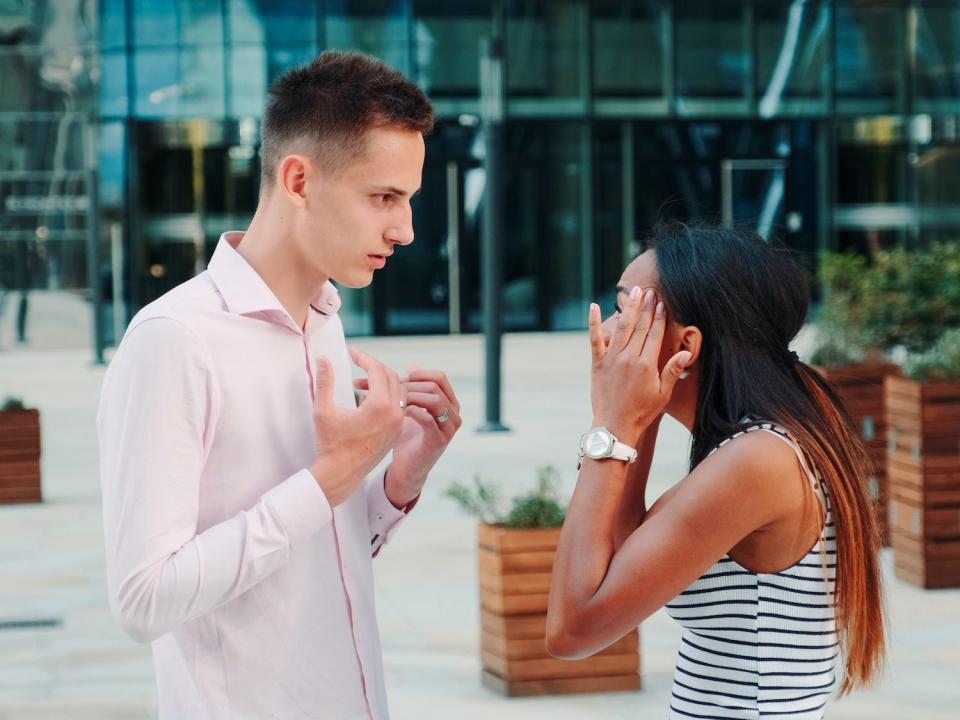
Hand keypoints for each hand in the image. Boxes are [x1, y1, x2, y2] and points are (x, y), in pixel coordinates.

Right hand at [309, 348, 404, 506]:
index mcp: (380, 407)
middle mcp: (395, 414)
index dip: (363, 357)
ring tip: (362, 380)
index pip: (377, 370)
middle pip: (391, 376)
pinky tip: (368, 398)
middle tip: (358, 361)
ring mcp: (398, 424)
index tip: (351, 351)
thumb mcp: (324, 410)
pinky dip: (387, 396)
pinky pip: (399, 406)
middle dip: (374, 366)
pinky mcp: (397, 432)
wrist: (340, 475)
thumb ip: (325, 381)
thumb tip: (322, 359)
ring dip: (382, 381)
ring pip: (398, 390)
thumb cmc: (330, 445)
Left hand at [355, 368, 462, 507]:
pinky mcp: (439, 440)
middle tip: (387, 389)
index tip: (397, 378)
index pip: (439, 377)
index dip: (418, 374)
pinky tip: (397, 413)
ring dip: (410, 396)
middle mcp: (454, 414)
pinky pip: (428, 418)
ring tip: (393, 401)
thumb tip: (412, 367)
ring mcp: (449, 428)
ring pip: (434, 399)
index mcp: (449, 403)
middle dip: (408, 385)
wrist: (405, 468)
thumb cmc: (406, 437)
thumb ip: (411, 389)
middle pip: (434, 386)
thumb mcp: (409, 408)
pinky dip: (411, 411)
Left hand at [588, 287, 689, 444]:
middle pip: (640, 326)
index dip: (660, 317)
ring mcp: (611, 359)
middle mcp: (629, 357)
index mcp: (646, 364)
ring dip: (629, 308)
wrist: (615, 425)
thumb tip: (687, 352)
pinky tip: (592, 306)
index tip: (663, 303)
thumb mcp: (662, 394)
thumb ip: (672, 370)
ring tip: (635, 292)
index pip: (655, 334)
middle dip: (647, 307)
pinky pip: (594, 338)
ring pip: (622, 327)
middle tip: (651, 292)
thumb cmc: (642, 411)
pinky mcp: (597, 363)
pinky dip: (592, 322)